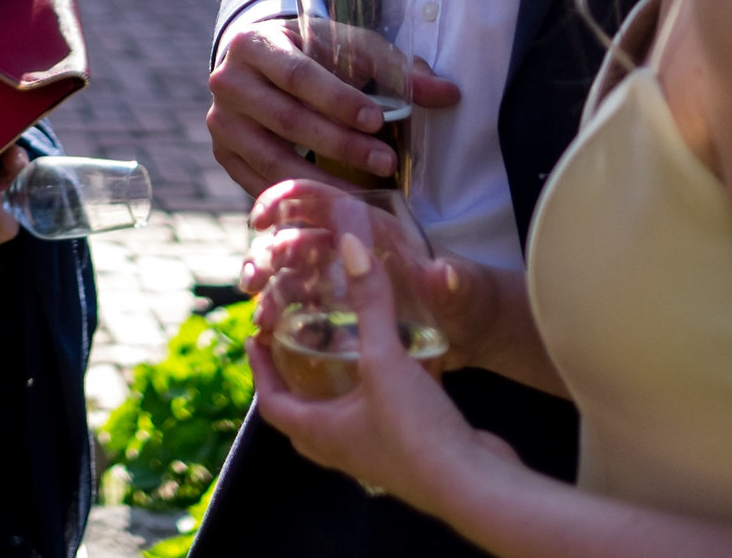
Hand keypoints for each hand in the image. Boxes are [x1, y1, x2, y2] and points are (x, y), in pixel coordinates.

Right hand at [206, 21, 459, 196]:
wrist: (257, 63)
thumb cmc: (310, 53)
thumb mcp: (347, 47)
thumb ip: (395, 68)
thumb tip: (448, 94)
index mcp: (254, 43)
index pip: (298, 75)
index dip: (338, 100)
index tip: (378, 120)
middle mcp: (226, 82)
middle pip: (286, 120)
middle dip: (340, 144)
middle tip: (386, 162)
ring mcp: (220, 122)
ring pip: (272, 159)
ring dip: (323, 180)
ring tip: (367, 194)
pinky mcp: (223, 154)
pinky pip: (260, 183)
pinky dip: (298, 196)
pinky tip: (334, 206)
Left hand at [248, 227, 520, 513]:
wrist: (476, 485)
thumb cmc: (416, 431)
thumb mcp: (386, 360)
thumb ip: (371, 304)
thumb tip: (351, 246)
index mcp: (320, 434)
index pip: (271, 404)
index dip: (258, 370)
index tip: (254, 338)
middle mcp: (343, 451)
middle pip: (302, 417)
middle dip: (293, 383)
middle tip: (294, 347)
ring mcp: (378, 457)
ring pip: (343, 421)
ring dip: (338, 391)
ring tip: (344, 354)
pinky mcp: (411, 454)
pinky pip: (383, 421)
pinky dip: (380, 396)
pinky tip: (398, 371)